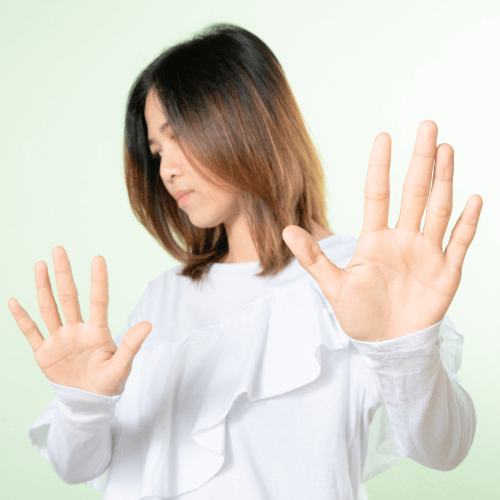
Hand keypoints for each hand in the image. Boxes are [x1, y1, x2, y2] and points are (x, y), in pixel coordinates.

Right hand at [8, 247, 151, 395]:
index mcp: (97, 331)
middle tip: (59, 249)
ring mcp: (59, 339)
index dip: (98, 281)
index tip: (98, 259)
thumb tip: (149, 324)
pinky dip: (22, 318)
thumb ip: (132, 345)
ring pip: (49, 308)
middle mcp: (77, 329)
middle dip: (64, 274)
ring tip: (40, 265)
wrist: (88, 402)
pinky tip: (14, 301)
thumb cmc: (109, 383)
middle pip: (69, 297)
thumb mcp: (122, 365)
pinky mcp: (45, 352)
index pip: (98, 301)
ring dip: (43, 288)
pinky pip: (31, 332)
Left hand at [282, 121, 482, 341]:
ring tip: (446, 149)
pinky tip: (474, 198)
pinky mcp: (447, 271)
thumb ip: (313, 258)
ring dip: (444, 180)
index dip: (381, 167)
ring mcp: (427, 252)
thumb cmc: (358, 315)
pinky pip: (460, 242)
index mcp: (375, 239)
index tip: (384, 136)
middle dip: (421, 161)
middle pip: (414, 193)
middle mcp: (403, 239)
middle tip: (428, 127)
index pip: (379, 194)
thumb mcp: (333, 286)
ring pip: (438, 209)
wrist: (386, 344)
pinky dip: (467, 222)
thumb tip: (286, 230)